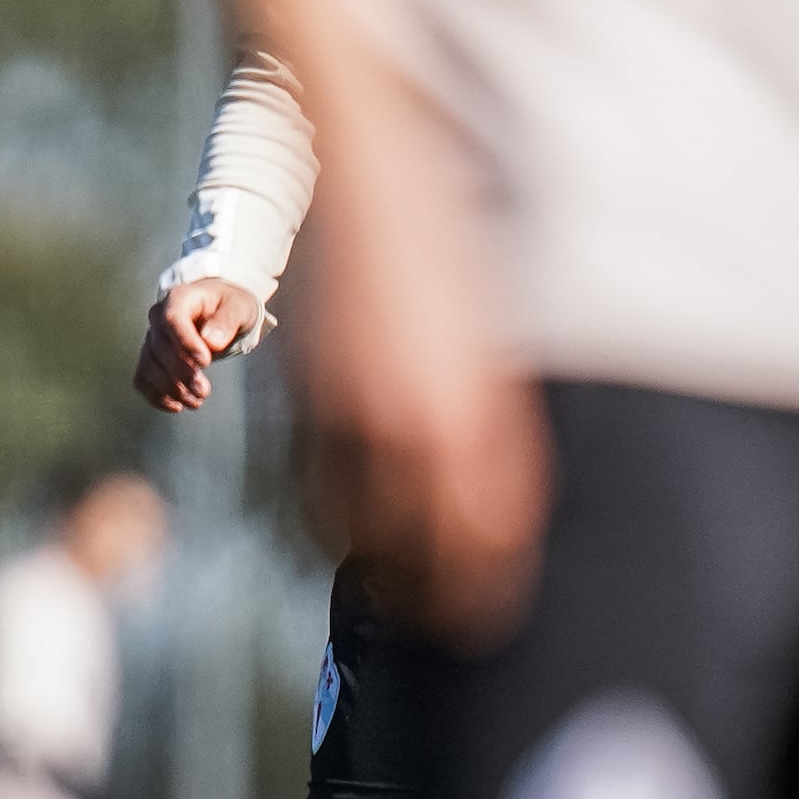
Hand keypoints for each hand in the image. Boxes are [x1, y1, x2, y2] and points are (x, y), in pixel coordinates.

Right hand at [134, 277, 267, 412]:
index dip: (185, 342)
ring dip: (170, 388)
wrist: (219, 309)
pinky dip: (156, 395)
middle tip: (204, 390)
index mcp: (179, 299)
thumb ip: (227, 321)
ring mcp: (152, 338)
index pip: (173, 320)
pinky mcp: (152, 358)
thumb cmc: (230, 305)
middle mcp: (158, 318)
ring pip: (149, 366)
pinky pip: (143, 378)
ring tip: (196, 402)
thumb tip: (211, 342)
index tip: (205, 363)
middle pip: (160, 347)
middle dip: (182, 373)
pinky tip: (176, 406)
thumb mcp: (239, 307)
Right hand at [291, 225, 545, 645]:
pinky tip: (352, 531)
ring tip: (396, 587)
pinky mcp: (304, 401)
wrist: (372, 178)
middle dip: (431, 598)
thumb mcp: (494, 352)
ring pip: (355, 535)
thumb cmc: (454, 255)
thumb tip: (494, 516)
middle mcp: (409, 429)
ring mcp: (347, 417)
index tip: (488, 616)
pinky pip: (313, 493)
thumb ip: (494, 433)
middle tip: (443, 620)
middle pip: (418, 556)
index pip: (482, 543)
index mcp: (475, 419)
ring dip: (378, 568)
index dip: (484, 591)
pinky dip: (334, 525)